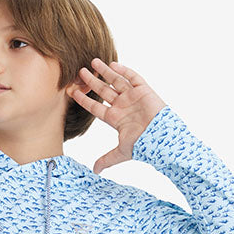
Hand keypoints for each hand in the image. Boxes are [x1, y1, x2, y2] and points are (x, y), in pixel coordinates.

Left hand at [65, 58, 166, 173]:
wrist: (161, 139)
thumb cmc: (143, 146)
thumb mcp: (121, 153)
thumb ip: (107, 159)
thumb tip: (95, 171)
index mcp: (115, 118)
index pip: (95, 107)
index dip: (84, 99)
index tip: (73, 92)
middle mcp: (122, 106)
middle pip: (103, 91)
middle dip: (92, 82)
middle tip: (80, 72)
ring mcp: (132, 97)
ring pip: (116, 81)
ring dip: (105, 71)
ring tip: (93, 61)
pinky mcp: (143, 90)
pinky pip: (132, 77)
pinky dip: (123, 71)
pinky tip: (112, 64)